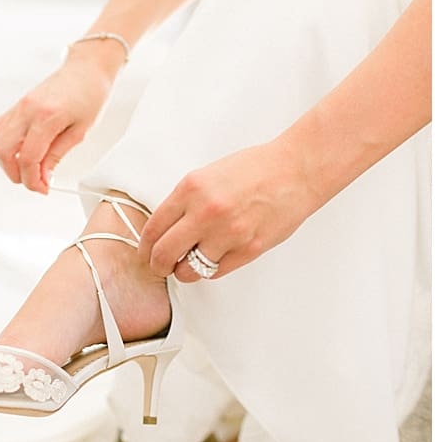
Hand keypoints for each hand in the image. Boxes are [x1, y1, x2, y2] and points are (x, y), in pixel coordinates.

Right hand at [0, 53, 113, 191]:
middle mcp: (27, 111)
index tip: (43, 189)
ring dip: (5, 164)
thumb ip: (57, 155)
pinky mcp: (16, 107)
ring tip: (22, 173)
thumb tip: (43, 177)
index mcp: (46, 116)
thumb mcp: (80, 131)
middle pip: (7, 151)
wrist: (86, 69)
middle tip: (34, 183)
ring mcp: (18, 107)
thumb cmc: (90, 95)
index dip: (33, 179)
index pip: (29, 157)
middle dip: (17, 174)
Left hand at [138, 140, 320, 281]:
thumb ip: (184, 201)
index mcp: (190, 189)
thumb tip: (164, 229)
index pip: (153, 228)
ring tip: (186, 265)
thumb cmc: (253, 169)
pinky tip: (210, 260)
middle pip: (164, 253)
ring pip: (189, 270)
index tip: (146, 252)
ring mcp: (228, 233)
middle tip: (160, 266)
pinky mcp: (249, 249)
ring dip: (184, 271)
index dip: (145, 247)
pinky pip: (215, 271)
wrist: (295, 171)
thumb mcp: (206, 176)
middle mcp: (206, 212)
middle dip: (158, 264)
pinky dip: (208, 270)